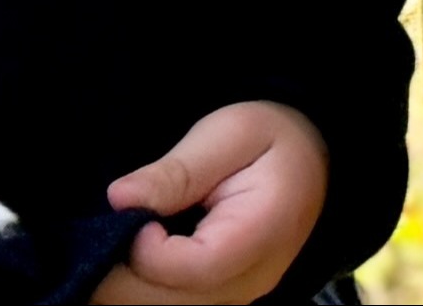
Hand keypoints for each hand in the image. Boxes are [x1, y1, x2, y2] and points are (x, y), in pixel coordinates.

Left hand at [90, 101, 324, 305]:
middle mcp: (250, 281)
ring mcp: (233, 299)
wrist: (313, 164)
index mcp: (262, 234)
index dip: (144, 248)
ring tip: (118, 236)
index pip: (192, 268)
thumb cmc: (271, 142)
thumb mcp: (232, 133)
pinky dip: (136, 287)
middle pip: (164, 302)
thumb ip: (179, 169)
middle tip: (109, 223)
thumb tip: (120, 198)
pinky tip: (128, 255)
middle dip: (119, 268)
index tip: (131, 208)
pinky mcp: (216, 301)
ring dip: (121, 281)